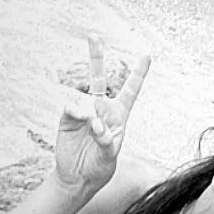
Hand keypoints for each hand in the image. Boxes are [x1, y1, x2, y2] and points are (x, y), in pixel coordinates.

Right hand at [54, 32, 150, 195]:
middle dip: (96, 57)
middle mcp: (101, 109)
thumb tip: (95, 122)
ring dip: (88, 112)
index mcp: (118, 116)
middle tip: (93, 36)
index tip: (146, 55)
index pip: (130, 91)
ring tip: (92, 128)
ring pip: (84, 96)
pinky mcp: (68, 119)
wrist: (77, 178)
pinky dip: (76, 112)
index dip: (138, 74)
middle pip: (99, 78)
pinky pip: (71, 107)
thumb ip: (105, 140)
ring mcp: (83, 113)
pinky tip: (81, 120)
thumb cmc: (100, 167)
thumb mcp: (109, 156)